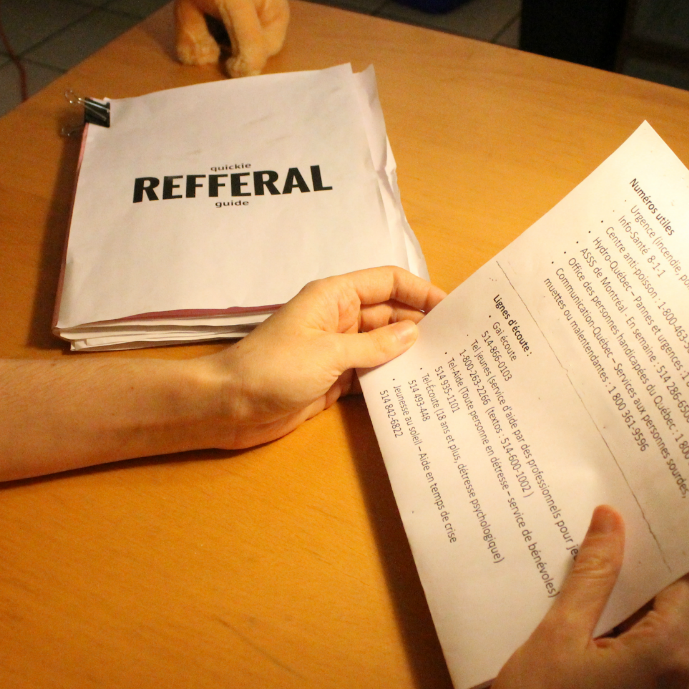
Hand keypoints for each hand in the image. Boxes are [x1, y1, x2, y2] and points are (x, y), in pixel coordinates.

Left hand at [209, 266, 444, 447]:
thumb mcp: (328, 353)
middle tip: (460, 344)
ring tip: (447, 368)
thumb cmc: (273, 369)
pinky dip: (391, 380)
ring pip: (383, 346)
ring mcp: (337, 350)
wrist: (229, 406)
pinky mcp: (333, 379)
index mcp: (335, 297)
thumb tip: (415, 332)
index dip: (420, 290)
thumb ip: (374, 345)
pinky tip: (418, 390)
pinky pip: (371, 374)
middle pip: (390, 314)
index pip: (387, 282)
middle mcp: (339, 318)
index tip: (454, 308)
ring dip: (409, 355)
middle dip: (421, 325)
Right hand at [475, 506, 688, 688]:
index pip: (687, 582)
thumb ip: (593, 575)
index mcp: (671, 658)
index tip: (638, 516)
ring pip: (654, 647)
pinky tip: (579, 645)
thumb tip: (613, 520)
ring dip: (622, 621)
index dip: (664, 547)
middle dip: (634, 582)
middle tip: (596, 547)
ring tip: (578, 594)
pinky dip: (619, 656)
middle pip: (671, 615)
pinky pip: (646, 679)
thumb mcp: (557, 634)